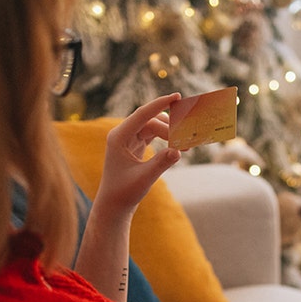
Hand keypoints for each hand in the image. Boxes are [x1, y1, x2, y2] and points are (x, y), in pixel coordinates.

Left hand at [95, 93, 182, 214]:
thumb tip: (178, 150)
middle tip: (186, 143)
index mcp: (118, 137)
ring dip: (170, 132)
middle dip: (170, 129)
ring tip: (184, 146)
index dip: (160, 104)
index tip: (176, 96)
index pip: (142, 114)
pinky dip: (166, 137)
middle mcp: (122, 134)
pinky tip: (178, 145)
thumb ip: (161, 163)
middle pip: (151, 121)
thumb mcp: (144, 179)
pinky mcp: (135, 144)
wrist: (114, 205)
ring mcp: (128, 138)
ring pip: (153, 126)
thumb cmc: (124, 193)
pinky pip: (153, 134)